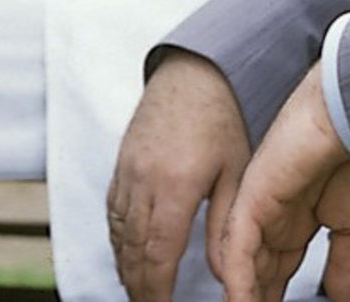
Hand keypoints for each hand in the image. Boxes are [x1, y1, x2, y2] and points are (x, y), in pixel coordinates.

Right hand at [107, 50, 250, 301]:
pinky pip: (112, 211)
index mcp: (175, 184)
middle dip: (138, 285)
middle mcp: (144, 180)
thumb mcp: (237, 171)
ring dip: (125, 266)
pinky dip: (117, 239)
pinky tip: (125, 254)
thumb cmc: (223, 116)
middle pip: (133, 249)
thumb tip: (221, 272)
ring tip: (137, 291)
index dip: (155, 288)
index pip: (157, 252)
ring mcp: (128, 171)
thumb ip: (225, 224)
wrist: (195, 70)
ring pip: (118, 232)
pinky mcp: (122, 163)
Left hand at [219, 63, 349, 301]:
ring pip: (242, 267)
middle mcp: (273, 213)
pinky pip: (238, 250)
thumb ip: (343, 267)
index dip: (272, 298)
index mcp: (296, 216)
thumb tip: (341, 300)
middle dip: (258, 301)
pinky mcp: (253, 200)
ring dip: (246, 298)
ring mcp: (260, 206)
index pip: (276, 270)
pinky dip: (239, 283)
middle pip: (256, 273)